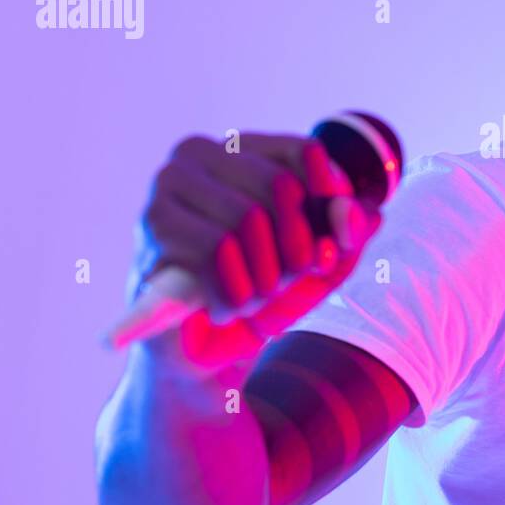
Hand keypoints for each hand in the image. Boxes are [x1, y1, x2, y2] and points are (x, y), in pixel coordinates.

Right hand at [130, 132, 382, 372]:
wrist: (210, 355)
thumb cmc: (266, 288)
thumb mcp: (325, 259)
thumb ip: (349, 231)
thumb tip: (353, 213)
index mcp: (240, 149)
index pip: (305, 152)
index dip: (330, 202)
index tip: (328, 248)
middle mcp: (195, 157)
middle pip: (279, 186)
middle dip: (294, 248)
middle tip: (281, 284)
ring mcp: (164, 193)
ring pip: (245, 218)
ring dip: (262, 277)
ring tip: (249, 298)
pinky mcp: (150, 234)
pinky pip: (214, 252)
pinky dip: (234, 293)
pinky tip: (223, 309)